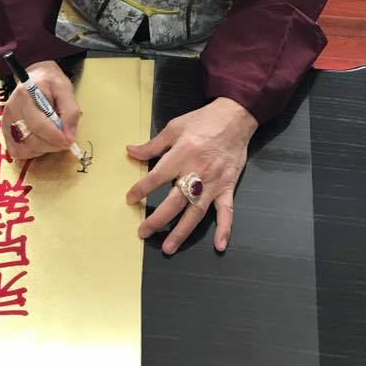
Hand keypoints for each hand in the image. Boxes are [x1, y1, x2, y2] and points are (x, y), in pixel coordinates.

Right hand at [1, 60, 81, 158]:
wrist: (35, 75)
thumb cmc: (51, 81)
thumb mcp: (65, 89)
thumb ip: (70, 112)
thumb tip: (69, 137)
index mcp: (27, 95)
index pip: (38, 125)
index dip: (55, 138)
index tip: (69, 141)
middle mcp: (12, 109)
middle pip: (31, 140)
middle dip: (51, 145)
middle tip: (64, 139)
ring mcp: (6, 120)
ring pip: (23, 149)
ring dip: (42, 150)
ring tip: (51, 138)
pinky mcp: (5, 129)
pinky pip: (16, 150)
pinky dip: (30, 152)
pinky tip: (40, 142)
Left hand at [126, 97, 257, 254]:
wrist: (234, 118)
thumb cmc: (202, 121)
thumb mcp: (174, 127)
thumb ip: (153, 145)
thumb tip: (130, 151)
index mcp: (182, 154)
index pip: (157, 177)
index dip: (141, 189)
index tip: (130, 199)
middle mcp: (197, 171)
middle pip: (175, 202)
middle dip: (158, 219)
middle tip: (143, 232)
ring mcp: (213, 182)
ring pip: (196, 212)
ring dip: (182, 232)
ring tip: (168, 247)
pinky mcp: (227, 187)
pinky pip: (227, 211)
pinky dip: (224, 229)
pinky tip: (218, 245)